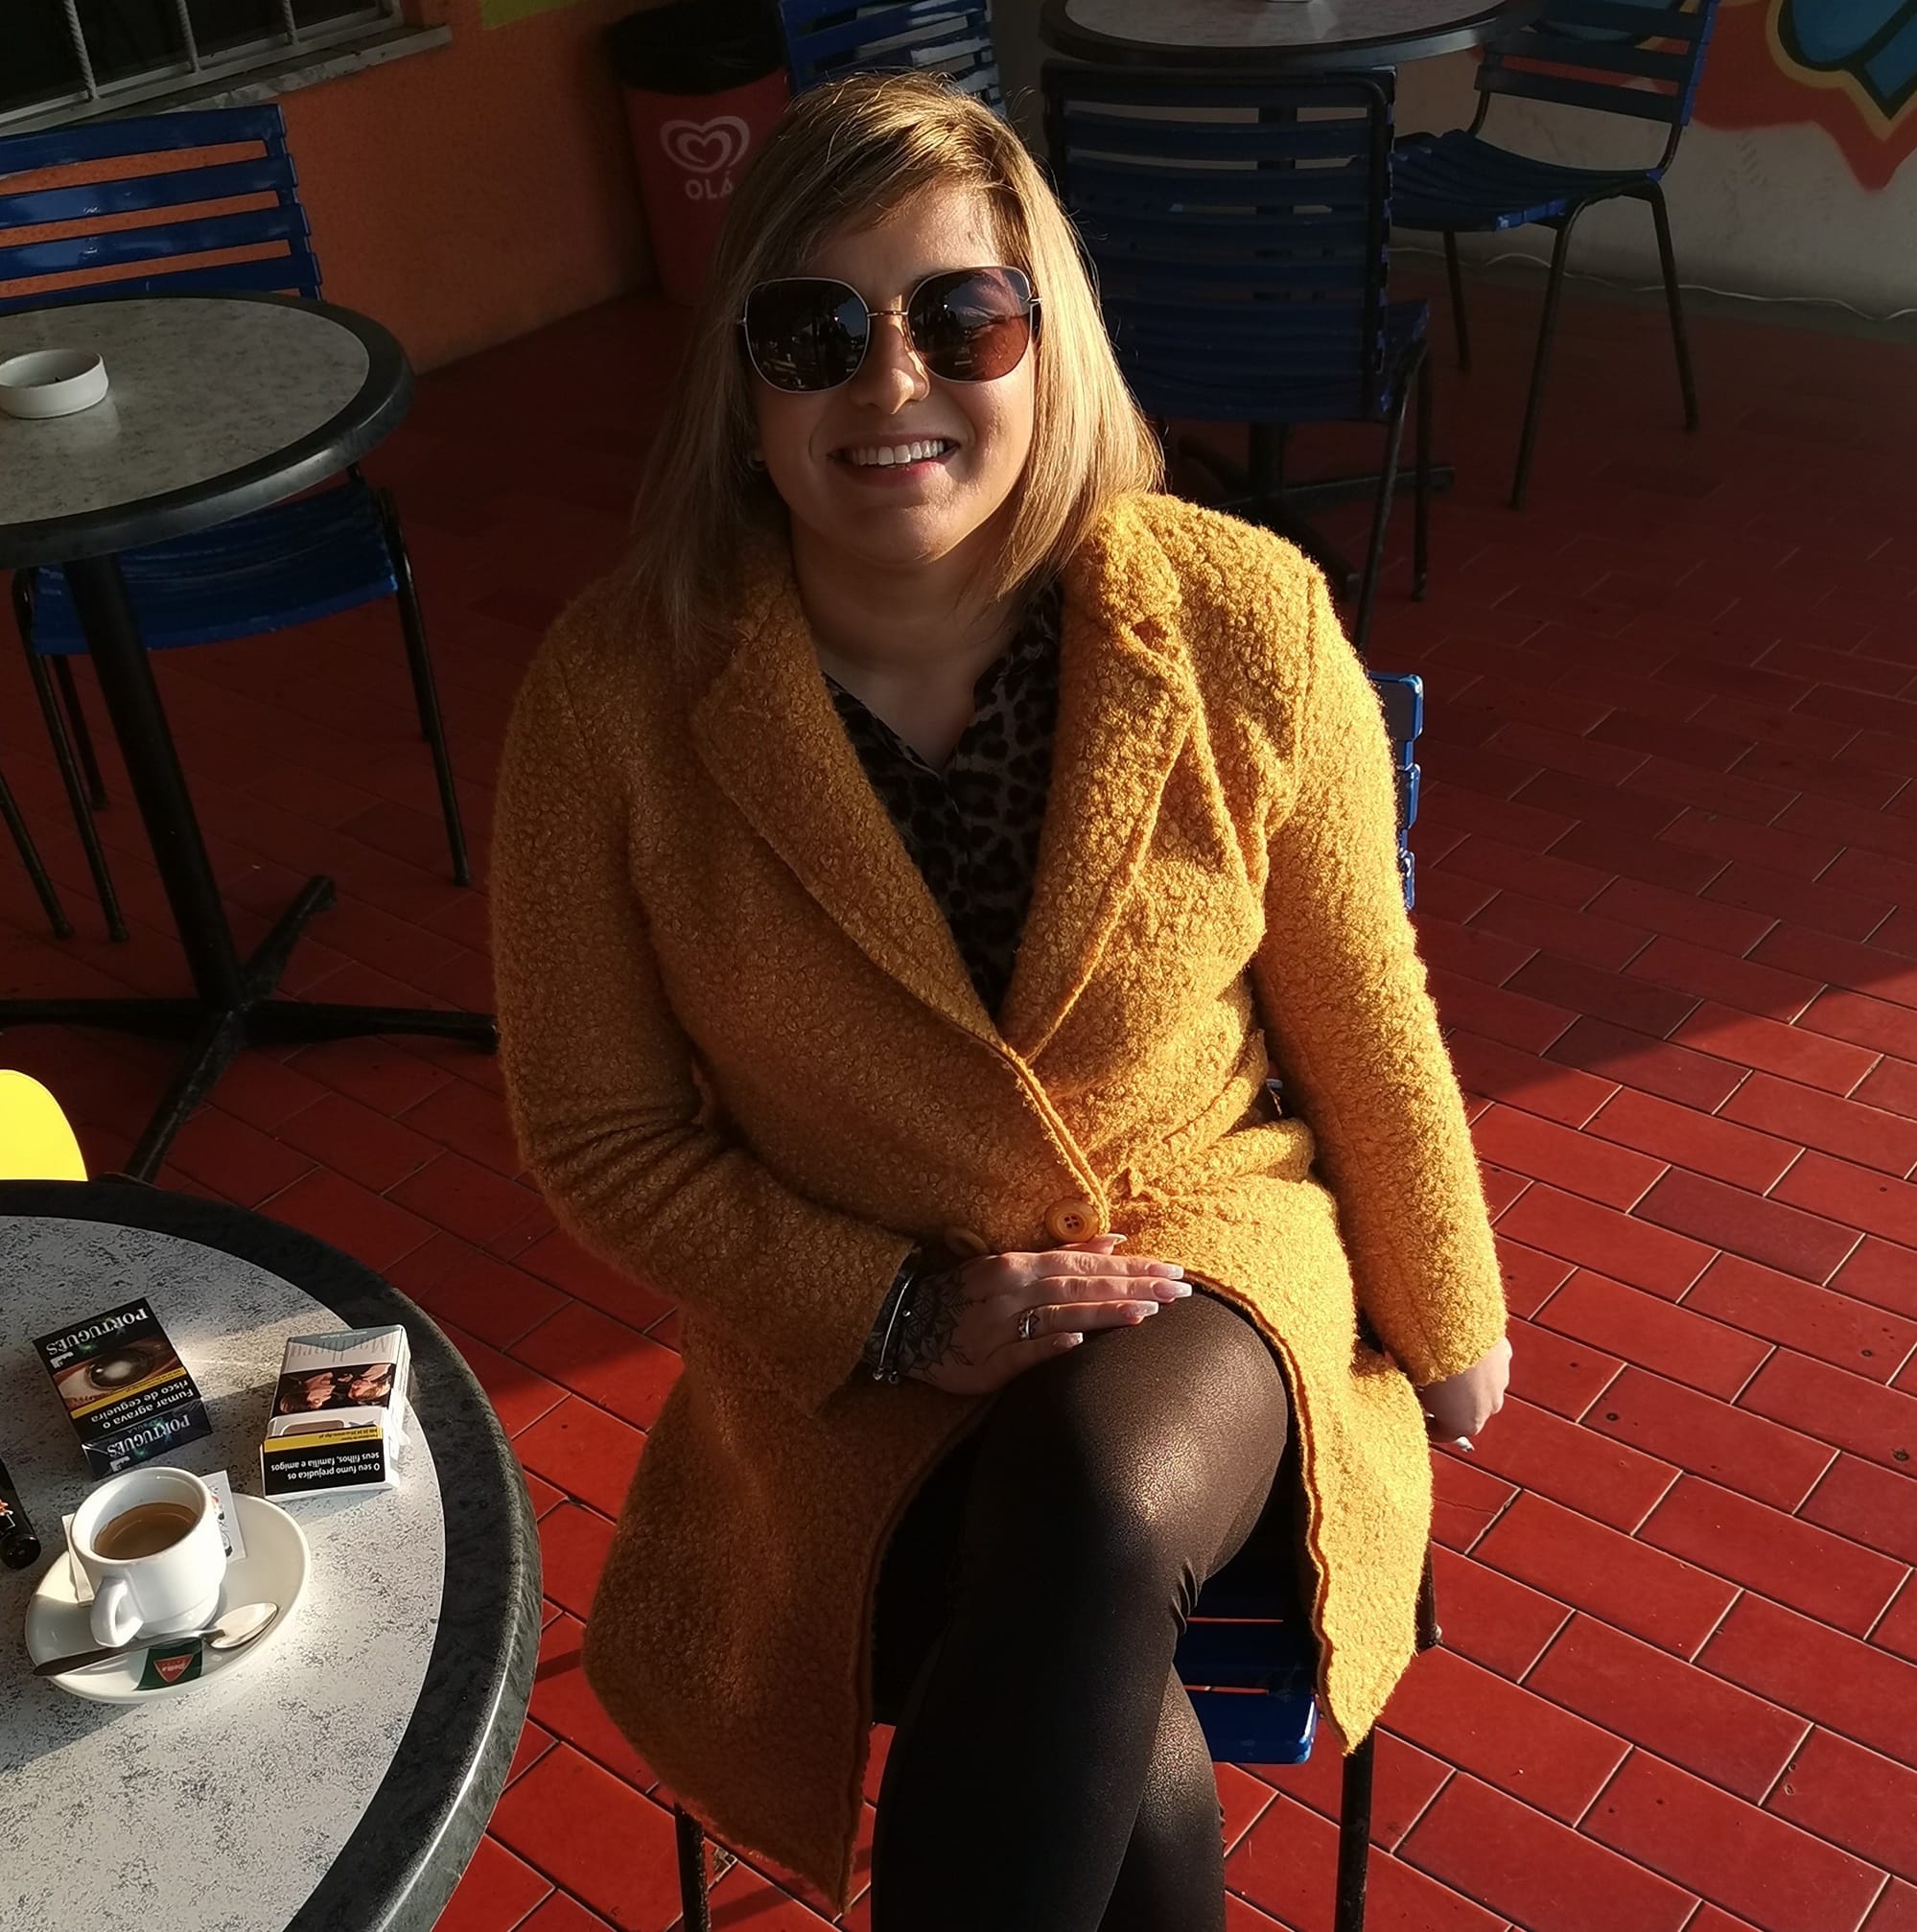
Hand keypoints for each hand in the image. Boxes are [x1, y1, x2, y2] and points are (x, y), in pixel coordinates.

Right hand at [901, 1234, 1190, 1395]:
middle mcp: (1013, 1290)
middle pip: (1082, 1287)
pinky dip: (1047, 1345)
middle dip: (1133, 1288)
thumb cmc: (968, 1293)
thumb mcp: (1013, 1264)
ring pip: (1058, 1315)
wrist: (907, 1324)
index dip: (1132, 1268)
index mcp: (1021, 1265)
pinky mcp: (985, 1364)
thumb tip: (1116, 1241)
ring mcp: (999, 1327)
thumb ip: (1064, 1254)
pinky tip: (1076, 1343)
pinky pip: (1019, 1353)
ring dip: (1103, 1313)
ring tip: (1146, 1313)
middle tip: (1178, 1292)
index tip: (1173, 1271)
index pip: (1087, 1264)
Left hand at [1417, 1337, 1510, 1446]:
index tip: (1417, 1410)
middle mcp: (1488, 1409)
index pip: (1443, 1433)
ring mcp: (1500, 1384)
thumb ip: (1415, 1393)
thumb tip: (1408, 1385)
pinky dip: (1477, 1358)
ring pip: (1480, 1387)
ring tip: (1442, 1363)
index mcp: (1465, 1425)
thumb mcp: (1411, 1382)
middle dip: (1448, 1401)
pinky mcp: (1505, 1357)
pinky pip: (1488, 1363)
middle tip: (1427, 1384)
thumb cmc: (1430, 1359)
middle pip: (1465, 1411)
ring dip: (1465, 1380)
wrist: (1455, 1329)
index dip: (1427, 1422)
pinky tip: (1460, 1346)